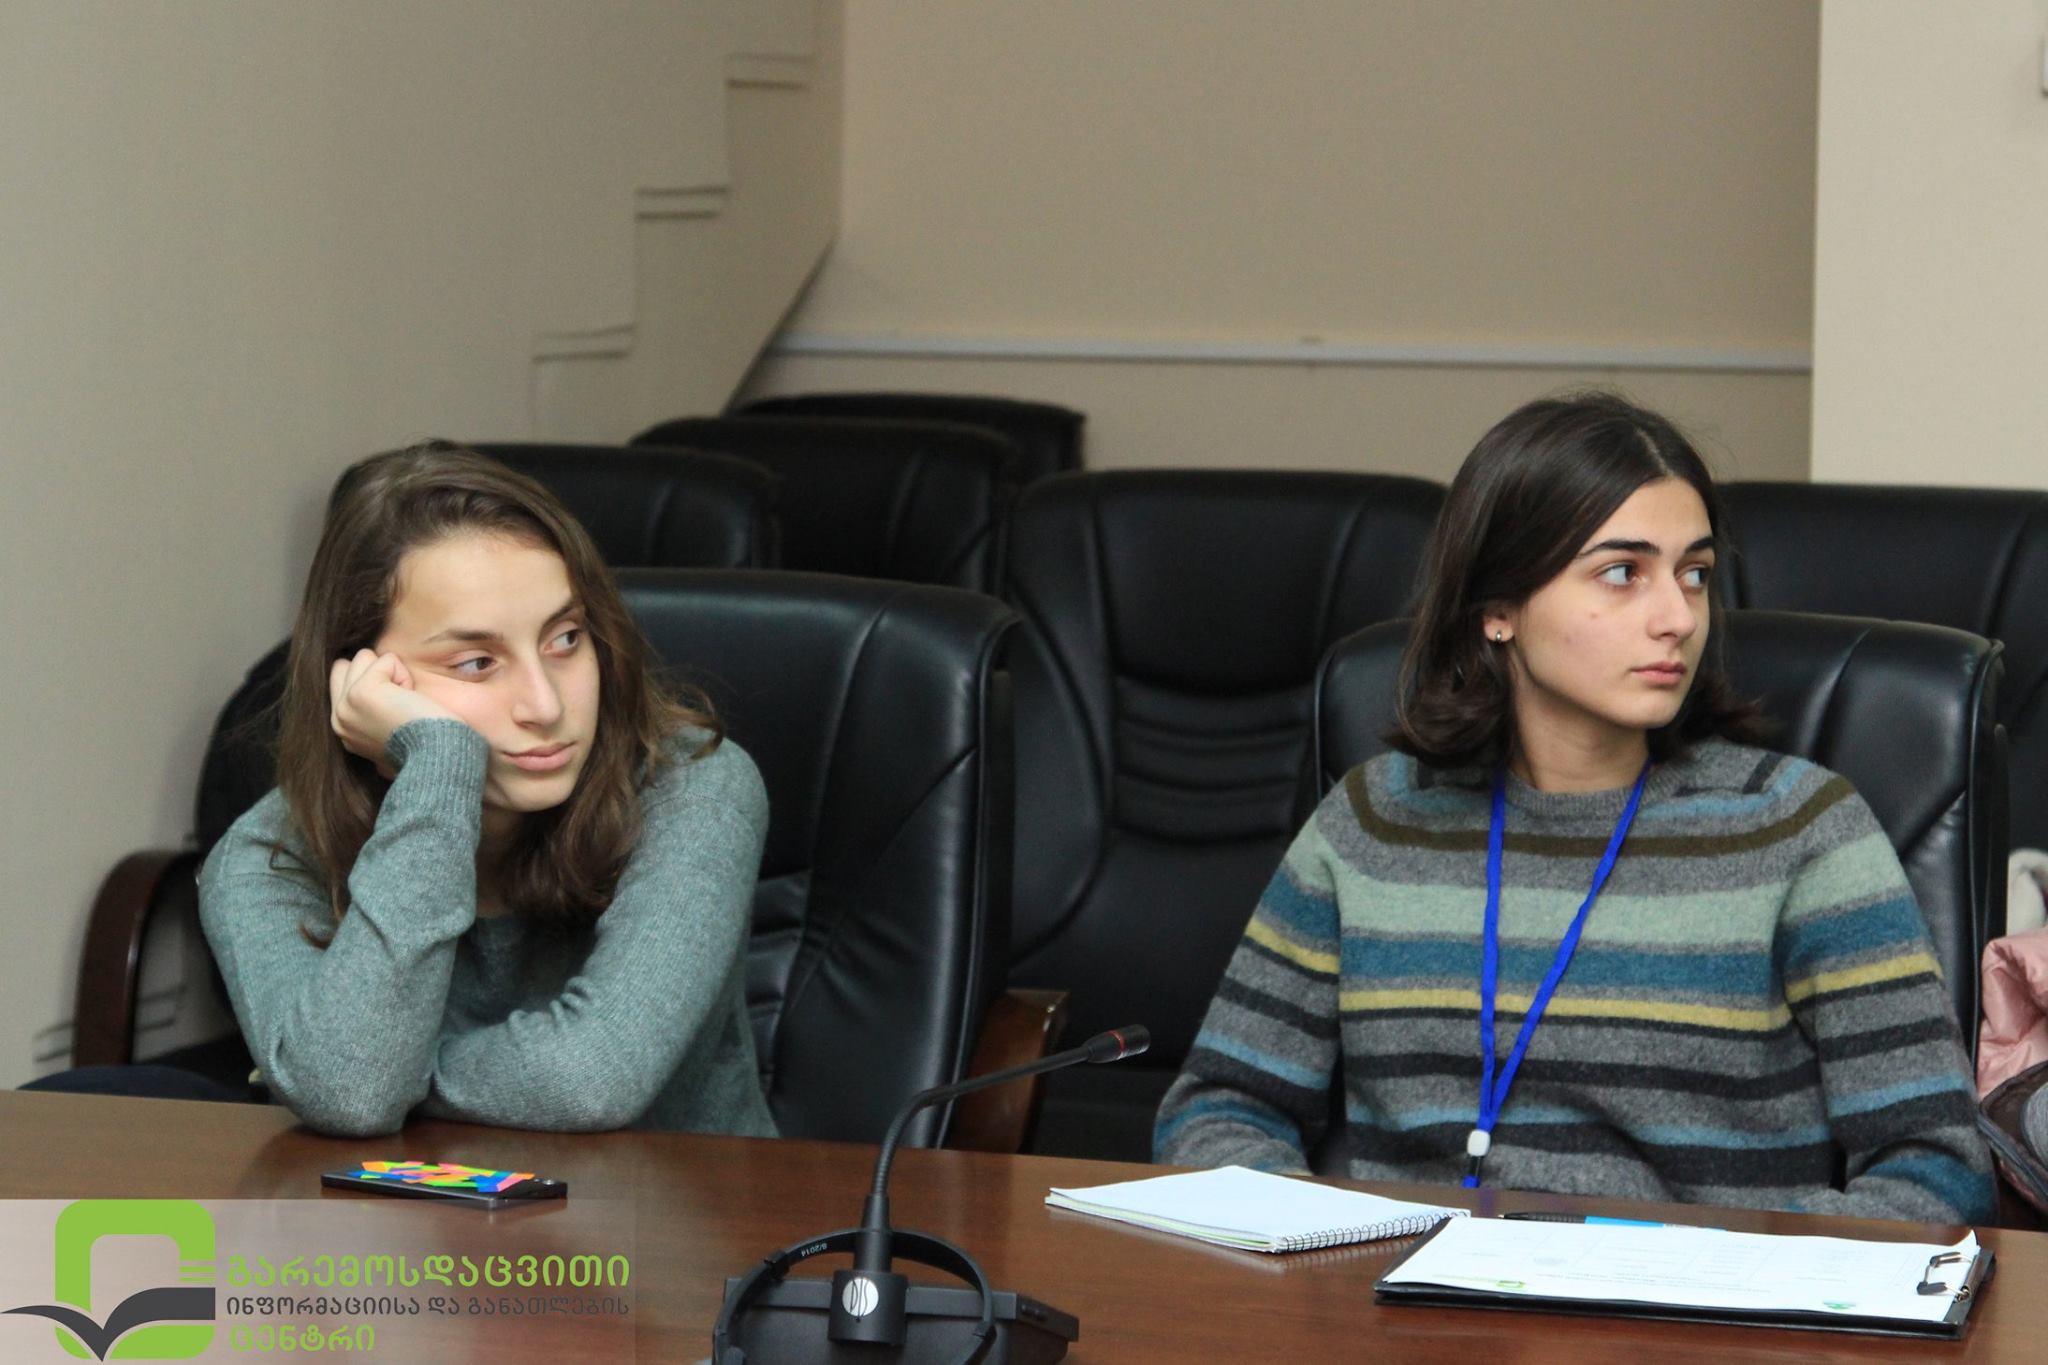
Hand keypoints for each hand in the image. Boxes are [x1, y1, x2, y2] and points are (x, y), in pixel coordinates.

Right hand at [329, 649, 455, 776]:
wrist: (434, 756)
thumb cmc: (423, 743)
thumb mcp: (383, 731)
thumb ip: (368, 709)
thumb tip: (377, 679)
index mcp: (341, 727)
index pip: (339, 677)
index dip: (370, 678)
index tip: (391, 706)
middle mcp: (338, 717)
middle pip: (347, 664)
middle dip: (376, 671)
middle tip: (397, 702)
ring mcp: (346, 703)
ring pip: (365, 657)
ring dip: (391, 673)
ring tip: (404, 701)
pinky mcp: (363, 691)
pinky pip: (386, 659)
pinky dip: (403, 675)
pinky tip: (410, 699)